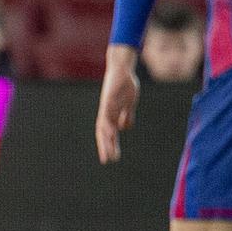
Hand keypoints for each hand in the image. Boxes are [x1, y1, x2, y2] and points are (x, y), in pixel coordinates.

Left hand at [95, 46, 139, 163]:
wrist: (122, 69)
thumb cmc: (125, 85)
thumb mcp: (128, 104)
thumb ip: (126, 115)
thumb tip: (125, 128)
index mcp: (112, 114)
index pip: (108, 133)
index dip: (108, 145)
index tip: (111, 158)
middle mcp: (107, 112)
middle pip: (104, 133)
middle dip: (106, 147)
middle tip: (107, 161)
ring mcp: (107, 106)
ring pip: (104, 126)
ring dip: (107, 140)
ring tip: (109, 152)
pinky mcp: (109, 99)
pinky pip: (108, 114)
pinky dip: (109, 124)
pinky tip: (112, 133)